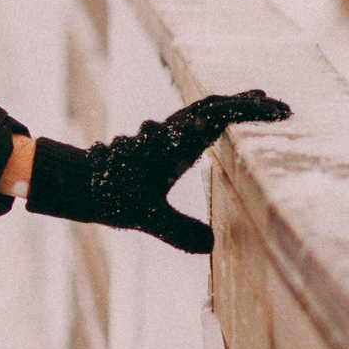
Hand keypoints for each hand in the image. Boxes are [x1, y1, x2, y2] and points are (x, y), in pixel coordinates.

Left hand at [28, 89, 292, 252]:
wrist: (72, 182)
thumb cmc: (109, 197)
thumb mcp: (147, 217)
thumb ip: (180, 231)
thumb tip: (212, 245)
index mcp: (172, 143)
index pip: (215, 116)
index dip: (246, 109)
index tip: (275, 109)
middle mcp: (167, 133)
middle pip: (208, 106)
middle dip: (242, 103)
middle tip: (272, 103)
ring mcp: (159, 134)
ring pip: (197, 109)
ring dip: (226, 106)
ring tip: (254, 102)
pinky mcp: (155, 141)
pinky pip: (188, 120)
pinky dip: (210, 115)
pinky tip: (218, 121)